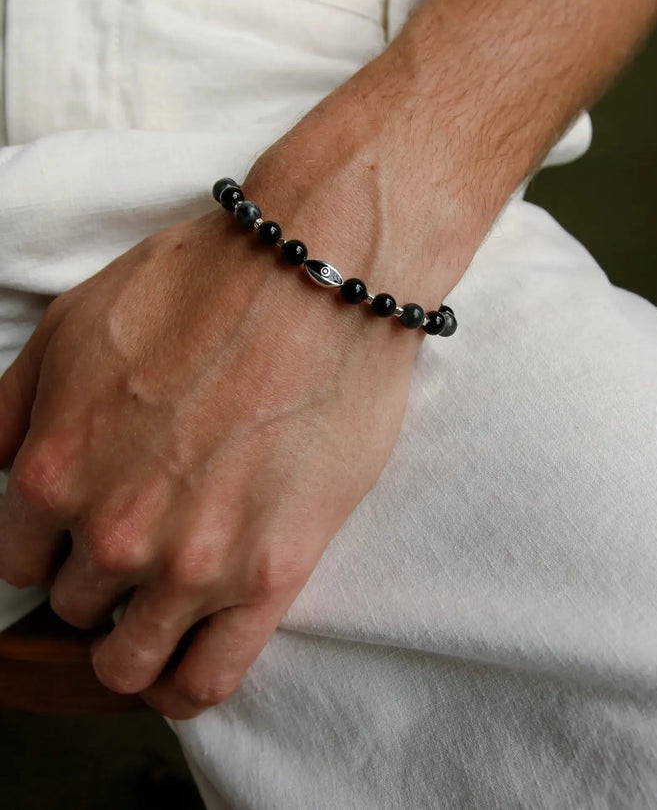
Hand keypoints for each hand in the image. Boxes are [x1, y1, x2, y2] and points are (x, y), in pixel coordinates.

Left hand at [0, 102, 430, 717]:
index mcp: (56, 469)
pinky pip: (207, 681)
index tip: (79, 528)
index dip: (44, 543)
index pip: (15, 559)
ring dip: (128, 640)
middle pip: (74, 603)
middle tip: (139, 536)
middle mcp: (116, 529)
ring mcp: (195, 561)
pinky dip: (182, 688)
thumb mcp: (70, 327)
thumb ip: (9, 412)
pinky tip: (181, 668)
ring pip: (126, 661)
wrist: (317, 276)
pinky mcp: (272, 575)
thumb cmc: (202, 288)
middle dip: (93, 576)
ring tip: (155, 606)